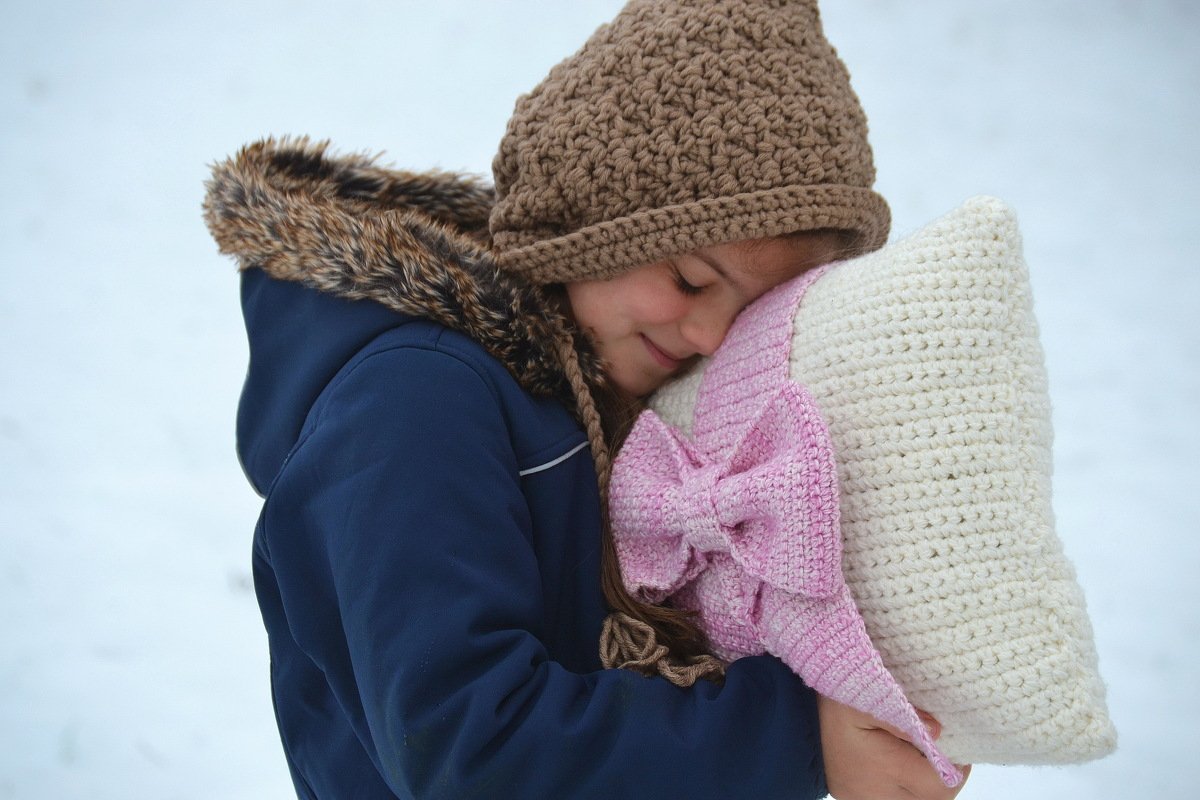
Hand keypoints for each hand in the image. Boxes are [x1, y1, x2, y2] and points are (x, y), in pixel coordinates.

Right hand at [817, 695, 970, 799]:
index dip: (955, 766)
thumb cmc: (825, 706)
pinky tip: (896, 765)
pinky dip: (904, 787)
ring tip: (918, 757)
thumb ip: (902, 714)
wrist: (785, 720)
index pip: (942, 785)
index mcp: (886, 768)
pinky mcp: (855, 799)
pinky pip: (893, 799)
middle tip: (938, 749)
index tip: (950, 743)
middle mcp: (879, 794)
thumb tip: (938, 731)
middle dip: (943, 777)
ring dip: (924, 785)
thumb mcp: (862, 697)